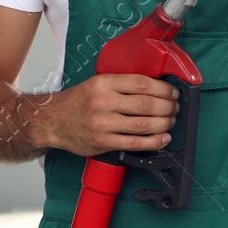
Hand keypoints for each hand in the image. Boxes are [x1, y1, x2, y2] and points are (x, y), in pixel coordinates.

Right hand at [29, 74, 178, 156]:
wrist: (53, 121)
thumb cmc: (77, 102)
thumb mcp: (96, 83)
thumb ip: (121, 84)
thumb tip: (154, 87)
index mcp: (104, 83)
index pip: (141, 83)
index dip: (163, 88)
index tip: (172, 92)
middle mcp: (103, 102)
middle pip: (146, 104)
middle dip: (167, 106)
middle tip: (174, 107)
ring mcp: (103, 124)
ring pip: (143, 124)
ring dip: (164, 123)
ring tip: (170, 121)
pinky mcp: (103, 142)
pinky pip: (134, 143)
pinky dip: (153, 142)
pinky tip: (163, 138)